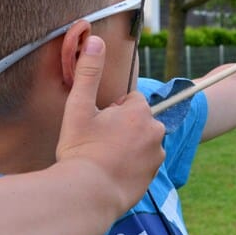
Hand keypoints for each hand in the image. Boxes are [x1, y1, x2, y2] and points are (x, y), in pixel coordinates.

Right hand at [56, 35, 164, 211]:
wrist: (88, 194)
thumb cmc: (81, 150)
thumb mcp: (79, 108)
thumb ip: (89, 73)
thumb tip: (95, 40)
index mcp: (139, 112)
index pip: (130, 101)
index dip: (111, 112)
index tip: (96, 126)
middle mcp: (155, 131)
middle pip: (137, 121)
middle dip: (121, 129)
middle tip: (97, 144)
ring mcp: (156, 155)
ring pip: (140, 142)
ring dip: (126, 147)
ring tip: (102, 160)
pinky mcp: (153, 175)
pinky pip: (142, 163)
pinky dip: (130, 166)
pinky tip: (111, 173)